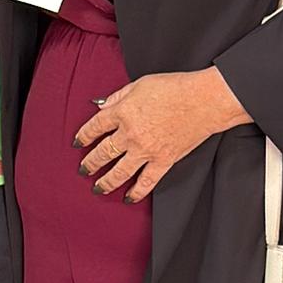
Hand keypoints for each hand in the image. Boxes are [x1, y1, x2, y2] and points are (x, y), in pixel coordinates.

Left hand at [73, 66, 245, 203]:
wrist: (204, 100)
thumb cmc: (175, 88)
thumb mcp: (140, 84)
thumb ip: (118, 96)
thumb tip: (102, 106)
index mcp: (123, 112)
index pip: (94, 127)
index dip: (83, 136)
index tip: (78, 143)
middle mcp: (130, 134)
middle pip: (103, 152)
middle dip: (90, 163)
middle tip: (83, 169)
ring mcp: (146, 150)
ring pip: (119, 172)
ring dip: (105, 182)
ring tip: (97, 188)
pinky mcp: (163, 161)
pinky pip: (146, 182)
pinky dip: (136, 192)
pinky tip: (128, 198)